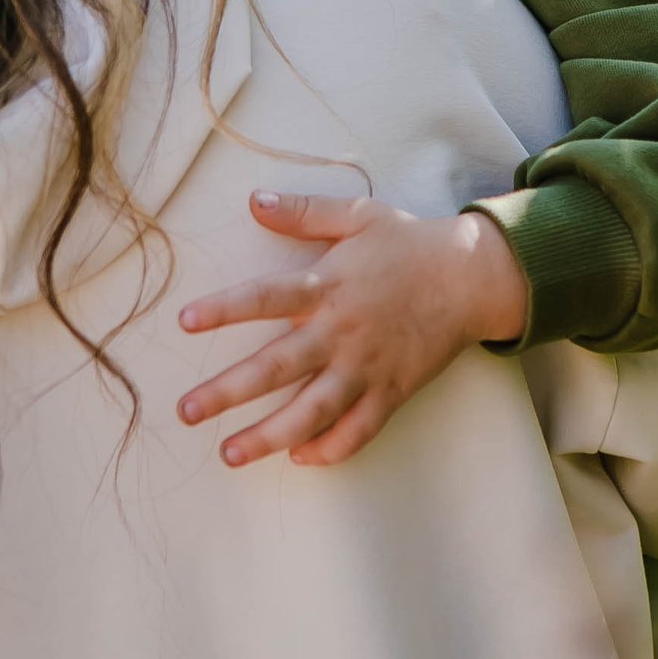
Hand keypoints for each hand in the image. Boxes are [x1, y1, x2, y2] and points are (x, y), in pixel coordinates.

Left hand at [175, 192, 529, 468]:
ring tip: (230, 454)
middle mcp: (342, 331)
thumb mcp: (358, 215)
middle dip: (229, 392)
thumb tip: (253, 200)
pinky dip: (330, 449)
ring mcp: (367, 367)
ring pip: (313, 412)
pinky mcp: (392, 391)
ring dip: (269, 436)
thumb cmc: (410, 244)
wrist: (474, 278)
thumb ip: (304, 211)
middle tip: (187, 410)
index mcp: (329, 285)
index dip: (224, 309)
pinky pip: (358, 431)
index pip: (265, 297)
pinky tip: (299, 458)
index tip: (183, 321)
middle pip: (278, 367)